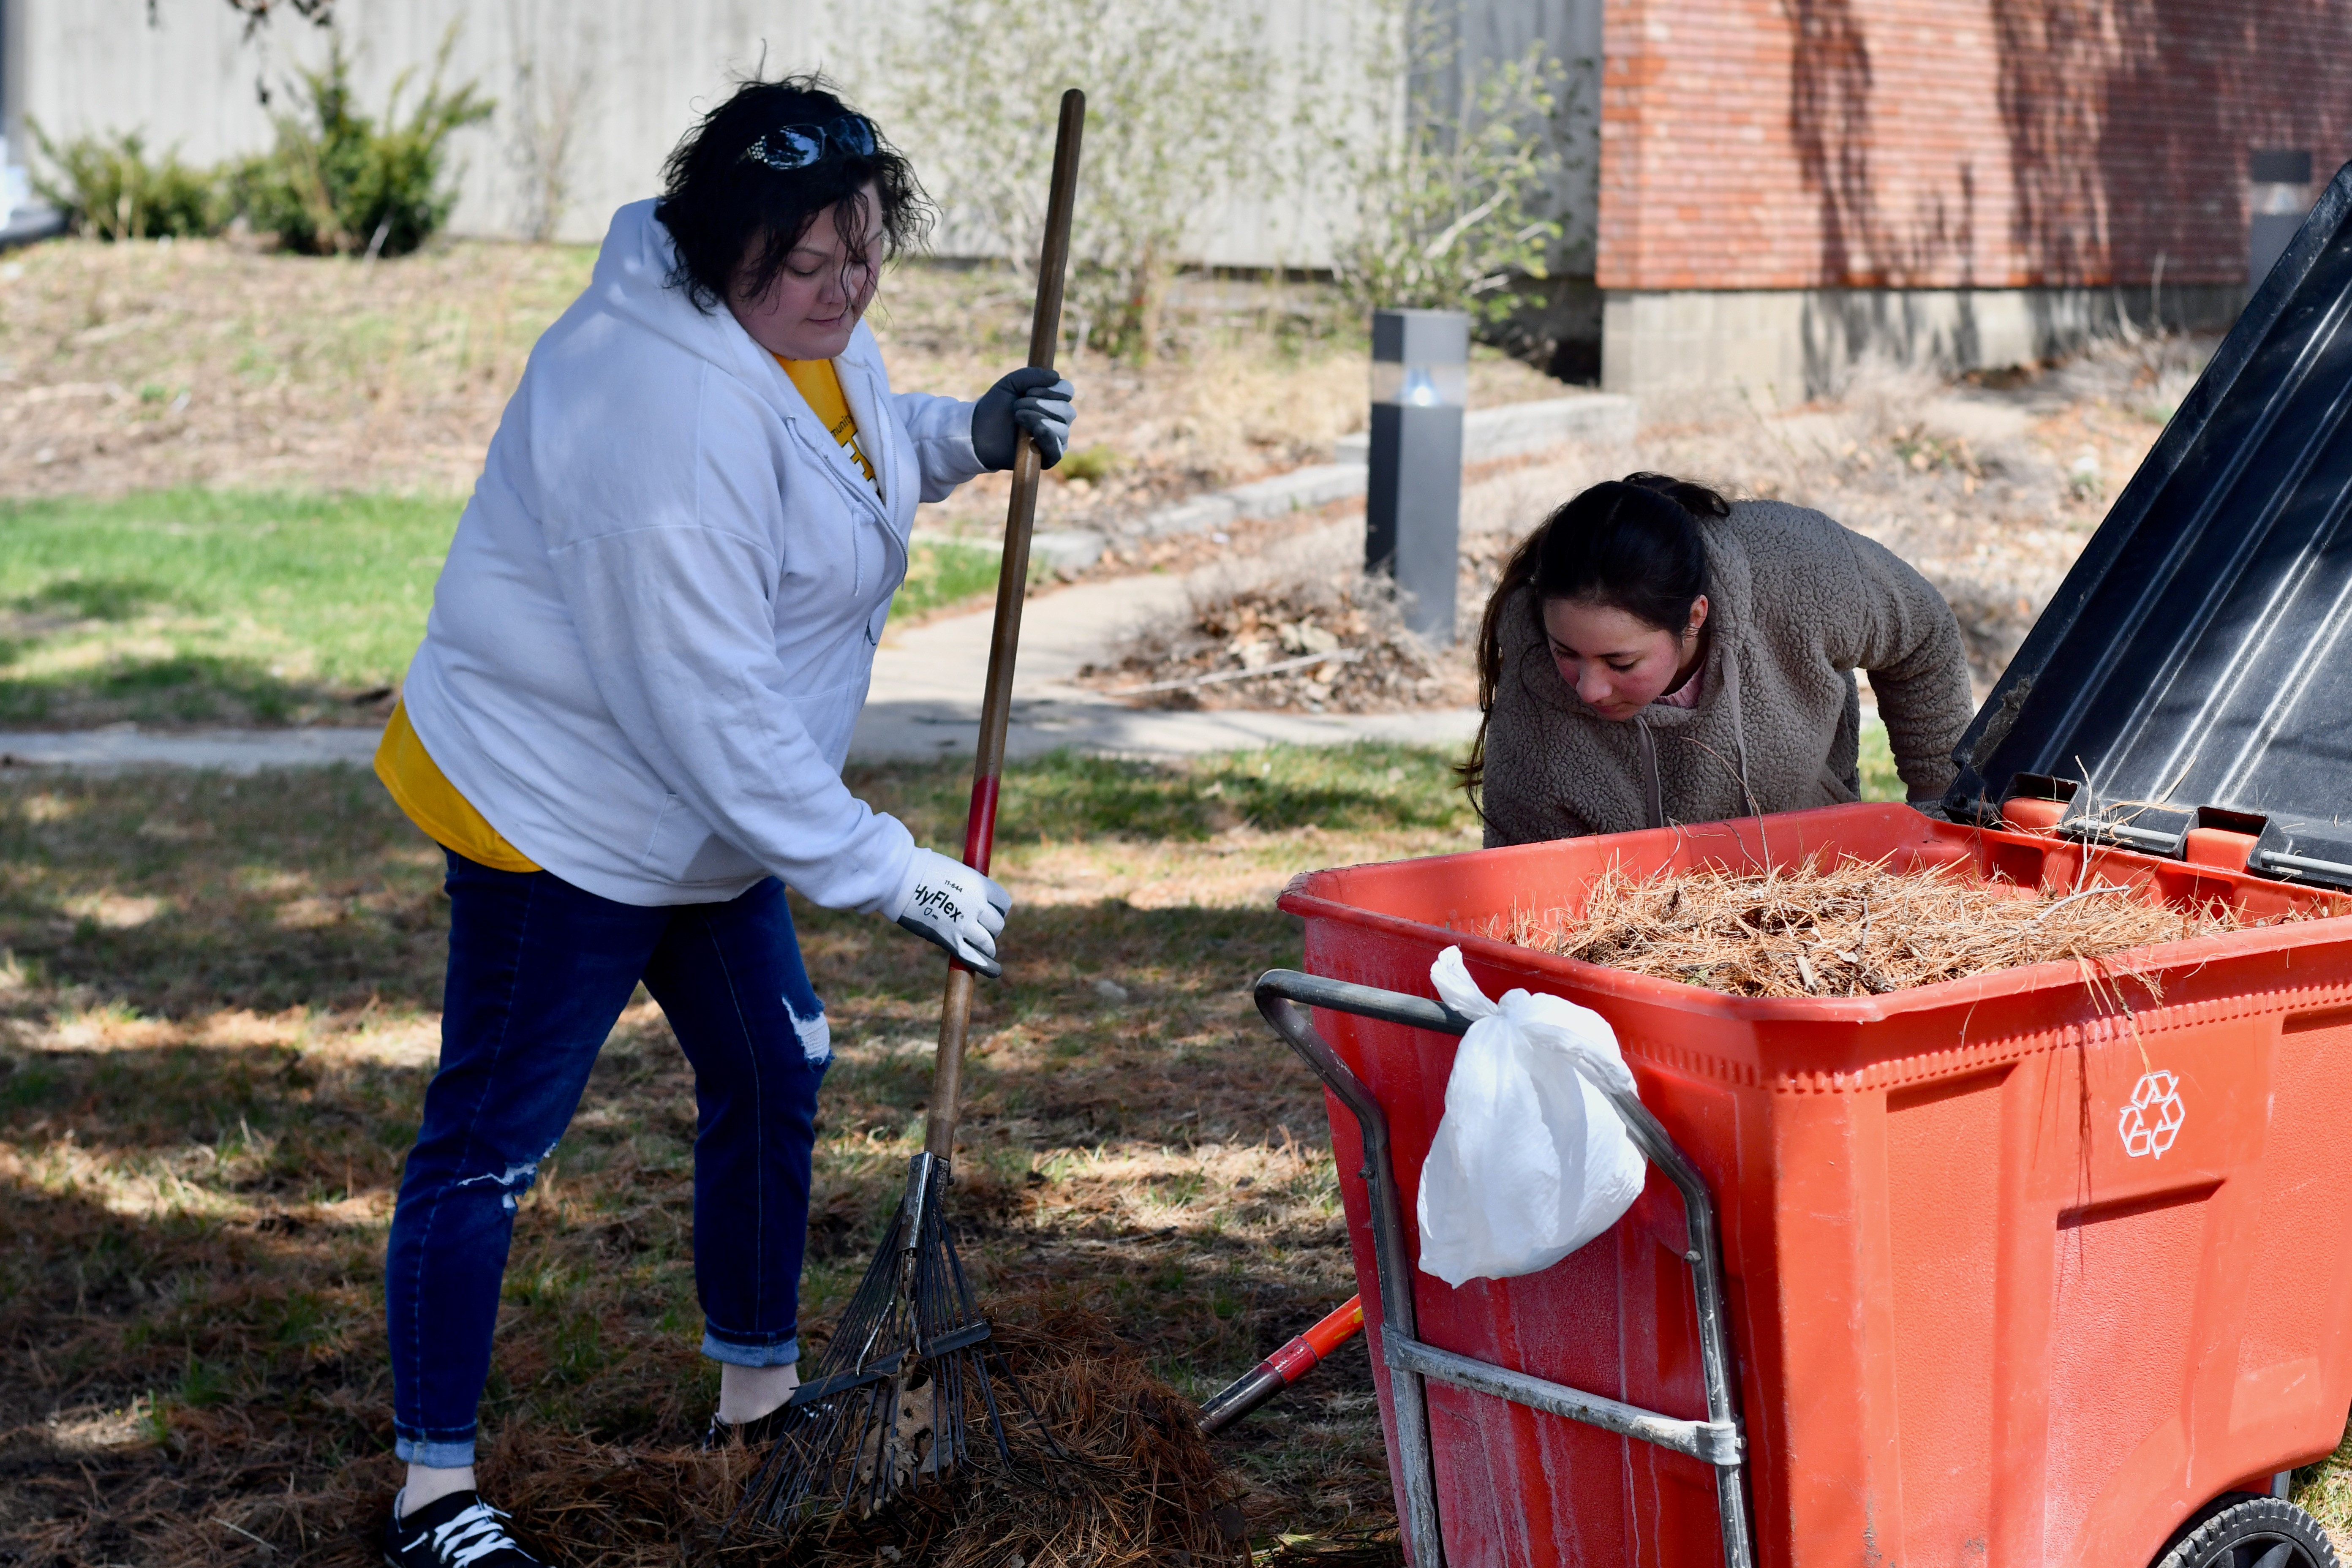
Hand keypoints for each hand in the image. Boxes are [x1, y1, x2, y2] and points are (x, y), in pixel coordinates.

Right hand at [886, 847, 1012, 976]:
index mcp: (980, 884)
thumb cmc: (922, 870)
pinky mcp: (950, 940)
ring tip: (980, 947)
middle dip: (990, 928)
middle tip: (977, 928)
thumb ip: (967, 889)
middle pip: (997, 924)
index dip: (997, 910)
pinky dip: (988, 967)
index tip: (988, 912)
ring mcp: (964, 924)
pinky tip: (995, 971)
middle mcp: (977, 904)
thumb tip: (973, 905)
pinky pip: (976, 959)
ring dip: (986, 946)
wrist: (900, 878)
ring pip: (988, 943)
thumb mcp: (954, 872)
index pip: (1003, 904)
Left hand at [972, 366, 1074, 470]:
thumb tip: (1056, 376)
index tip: (1029, 391)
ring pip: (1062, 429)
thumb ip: (1031, 375)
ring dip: (1039, 419)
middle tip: (1017, 406)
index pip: (1067, 391)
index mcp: (1051, 400)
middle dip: (1042, 405)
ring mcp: (1053, 439)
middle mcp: (1057, 420)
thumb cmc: (995, 407)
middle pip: (1067, 410)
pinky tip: (1037, 430)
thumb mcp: (1010, 384)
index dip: (1052, 390)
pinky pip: (1058, 449)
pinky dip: (1049, 438)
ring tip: (1018, 418)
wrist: (978, 432)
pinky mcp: (1047, 458)